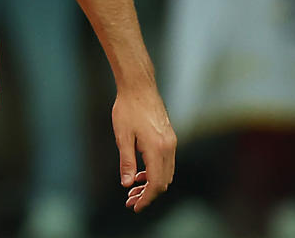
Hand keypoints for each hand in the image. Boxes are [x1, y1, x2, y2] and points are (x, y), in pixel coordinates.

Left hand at [113, 85, 176, 211]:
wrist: (139, 87)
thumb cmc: (127, 108)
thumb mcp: (123, 136)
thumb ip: (127, 161)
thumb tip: (127, 183)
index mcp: (157, 148)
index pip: (156, 183)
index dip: (146, 198)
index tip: (134, 207)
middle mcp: (169, 147)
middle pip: (163, 181)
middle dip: (148, 194)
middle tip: (130, 201)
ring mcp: (171, 142)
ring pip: (166, 173)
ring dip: (152, 184)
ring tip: (133, 190)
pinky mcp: (169, 138)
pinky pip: (166, 163)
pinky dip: (155, 172)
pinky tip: (140, 174)